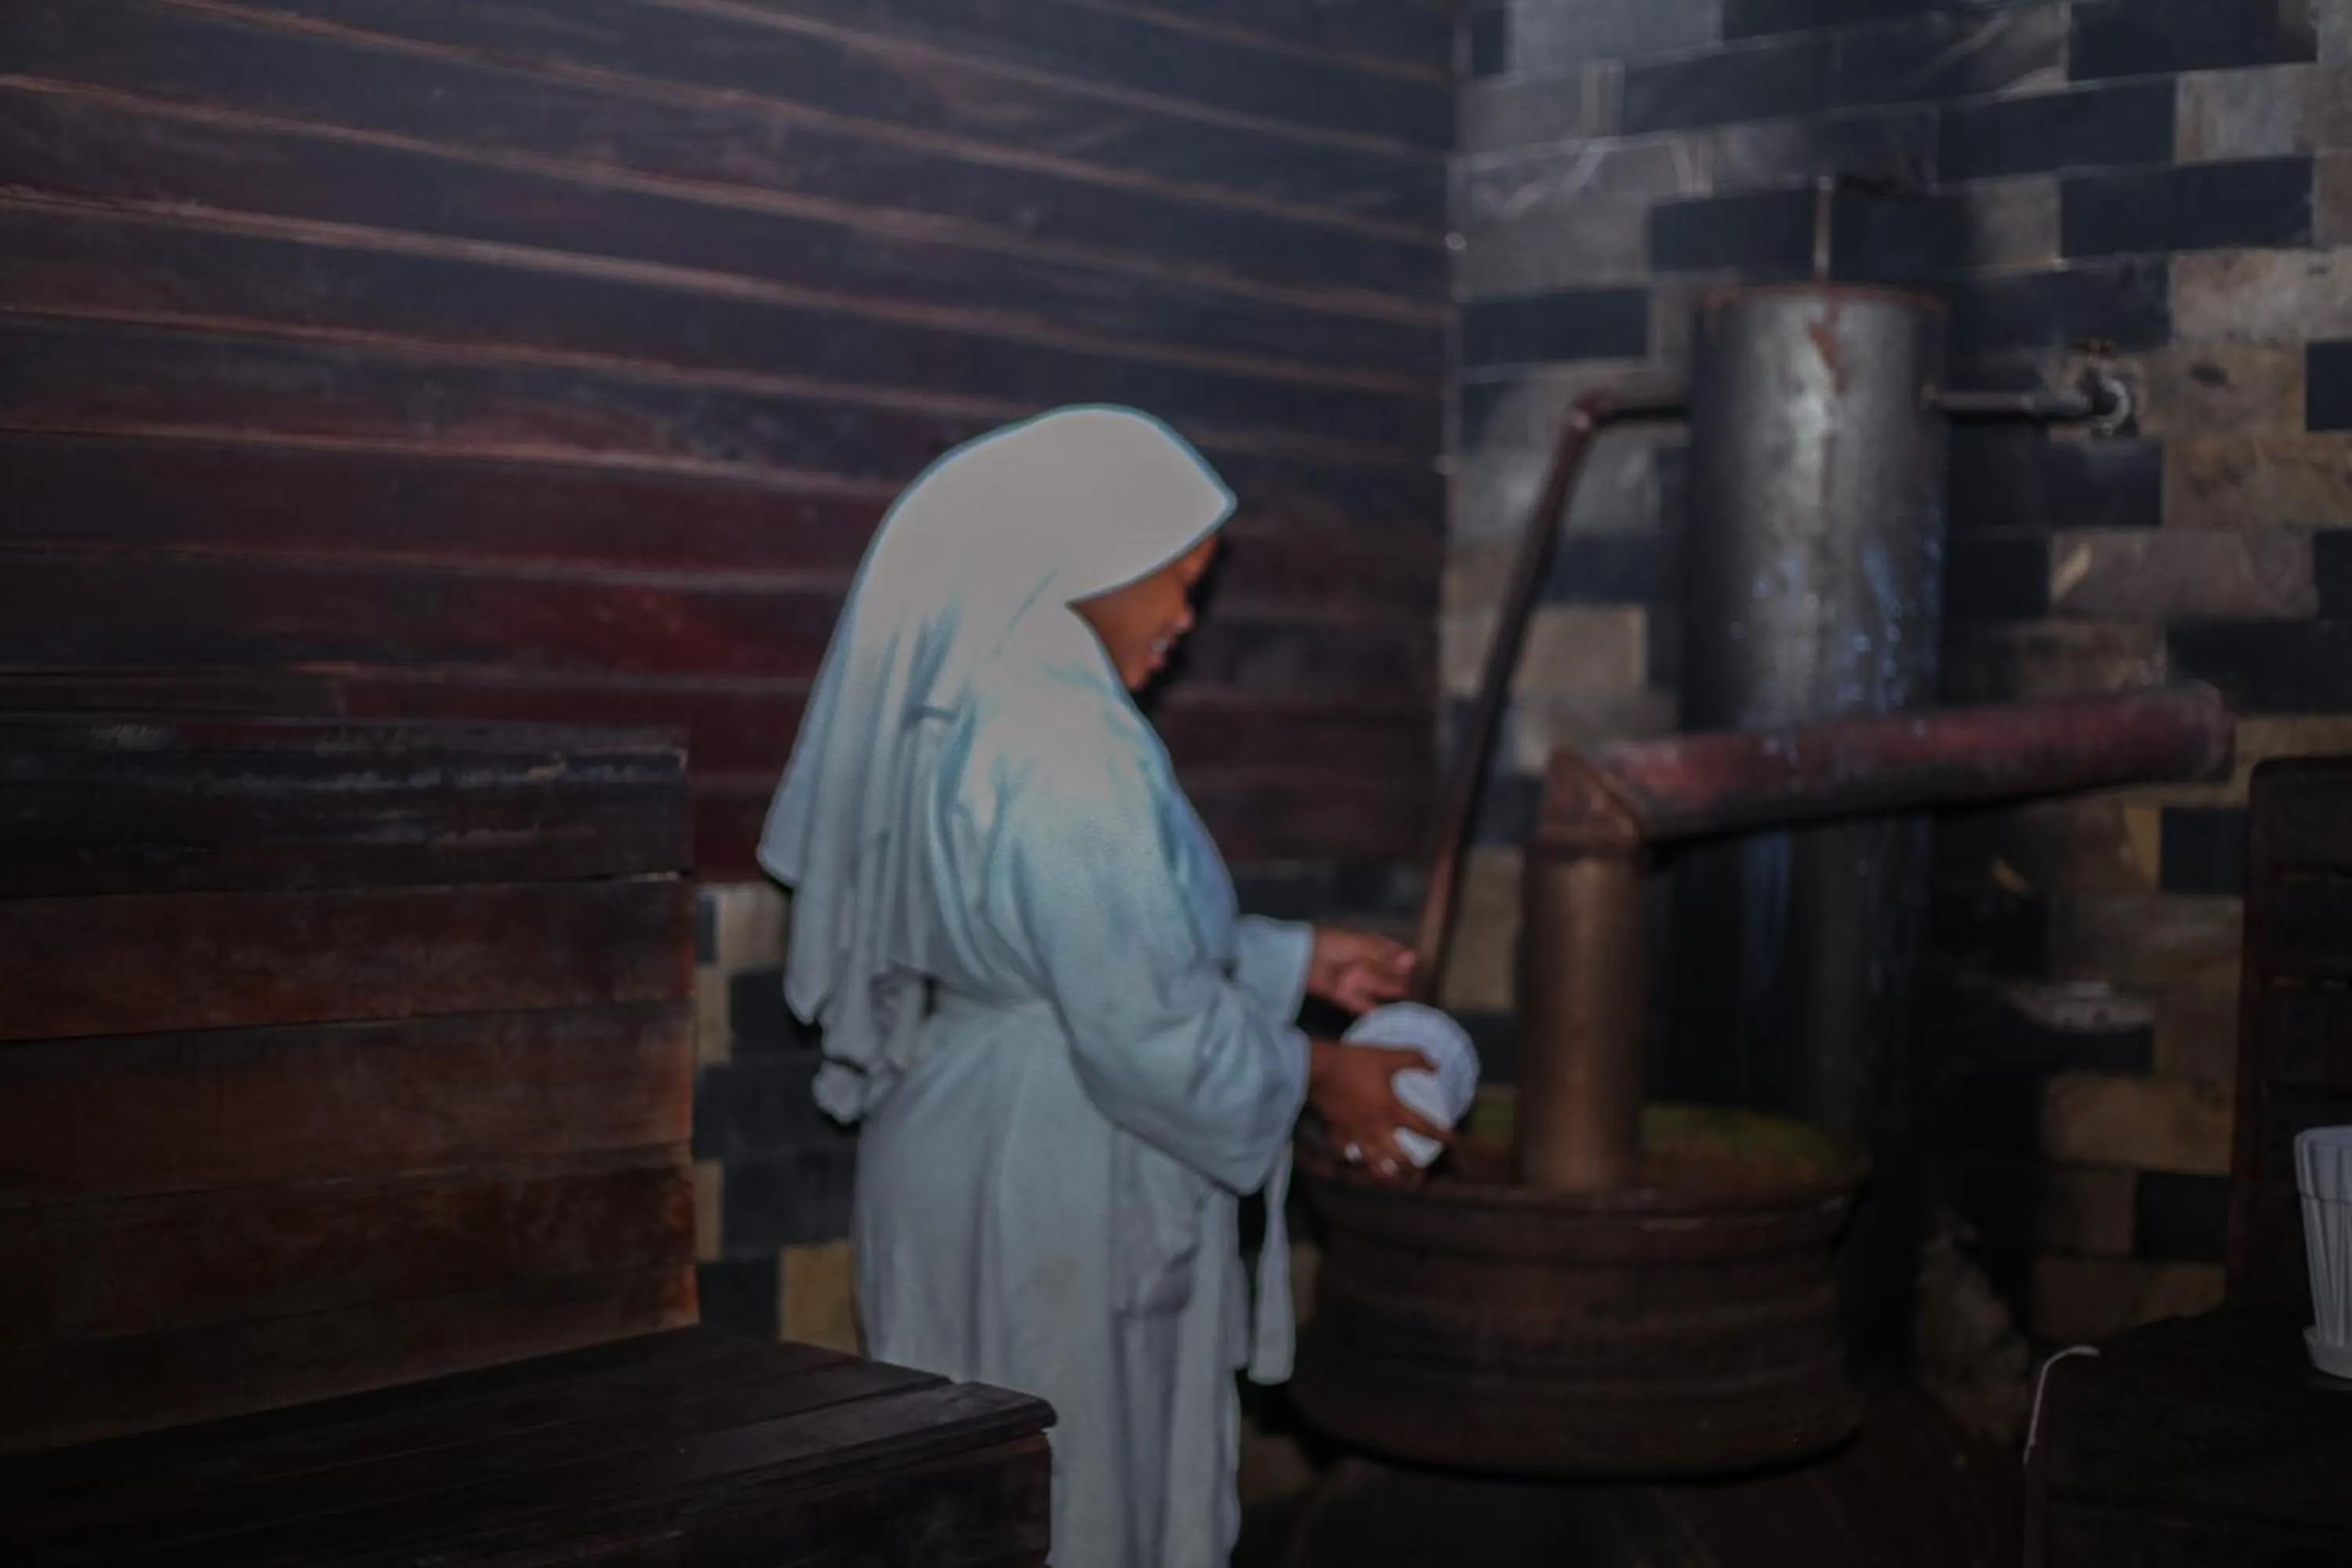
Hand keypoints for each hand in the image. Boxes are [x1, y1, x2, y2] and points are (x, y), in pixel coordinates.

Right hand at [1306, 1039, 1452, 1183]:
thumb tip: (1436, 1065)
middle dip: (1412, 1167)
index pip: (1423, 1127)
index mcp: (1392, 1109)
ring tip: (1392, 1178)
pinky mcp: (1337, 1130)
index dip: (1442, 1135)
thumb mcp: (1387, 1056)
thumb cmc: (1353, 1061)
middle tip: (1420, 1172)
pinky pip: (1344, 1152)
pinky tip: (1354, 1159)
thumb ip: (1413, 1059)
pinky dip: (1350, 1158)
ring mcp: (1355, 1132)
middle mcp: (1376, 1127)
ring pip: (1372, 1163)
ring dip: (1384, 1173)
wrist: (1317, 1068)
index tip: (1456, 1142)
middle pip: (1399, 1157)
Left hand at [1307, 927, 1415, 1014]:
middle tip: (1414, 988)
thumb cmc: (1332, 944)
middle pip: (1385, 972)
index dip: (1404, 961)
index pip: (1391, 953)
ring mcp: (1354, 980)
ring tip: (1407, 1001)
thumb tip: (1414, 958)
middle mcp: (1363, 963)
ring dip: (1389, 992)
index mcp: (1367, 945)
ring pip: (1376, 987)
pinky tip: (1386, 1015)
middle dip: (1398, 979)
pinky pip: (1361, 1004)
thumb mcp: (1361, 945)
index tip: (1418, 969)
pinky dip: (1372, 1009)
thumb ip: (1386, 955)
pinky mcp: (1344, 996)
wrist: (1301, 958)